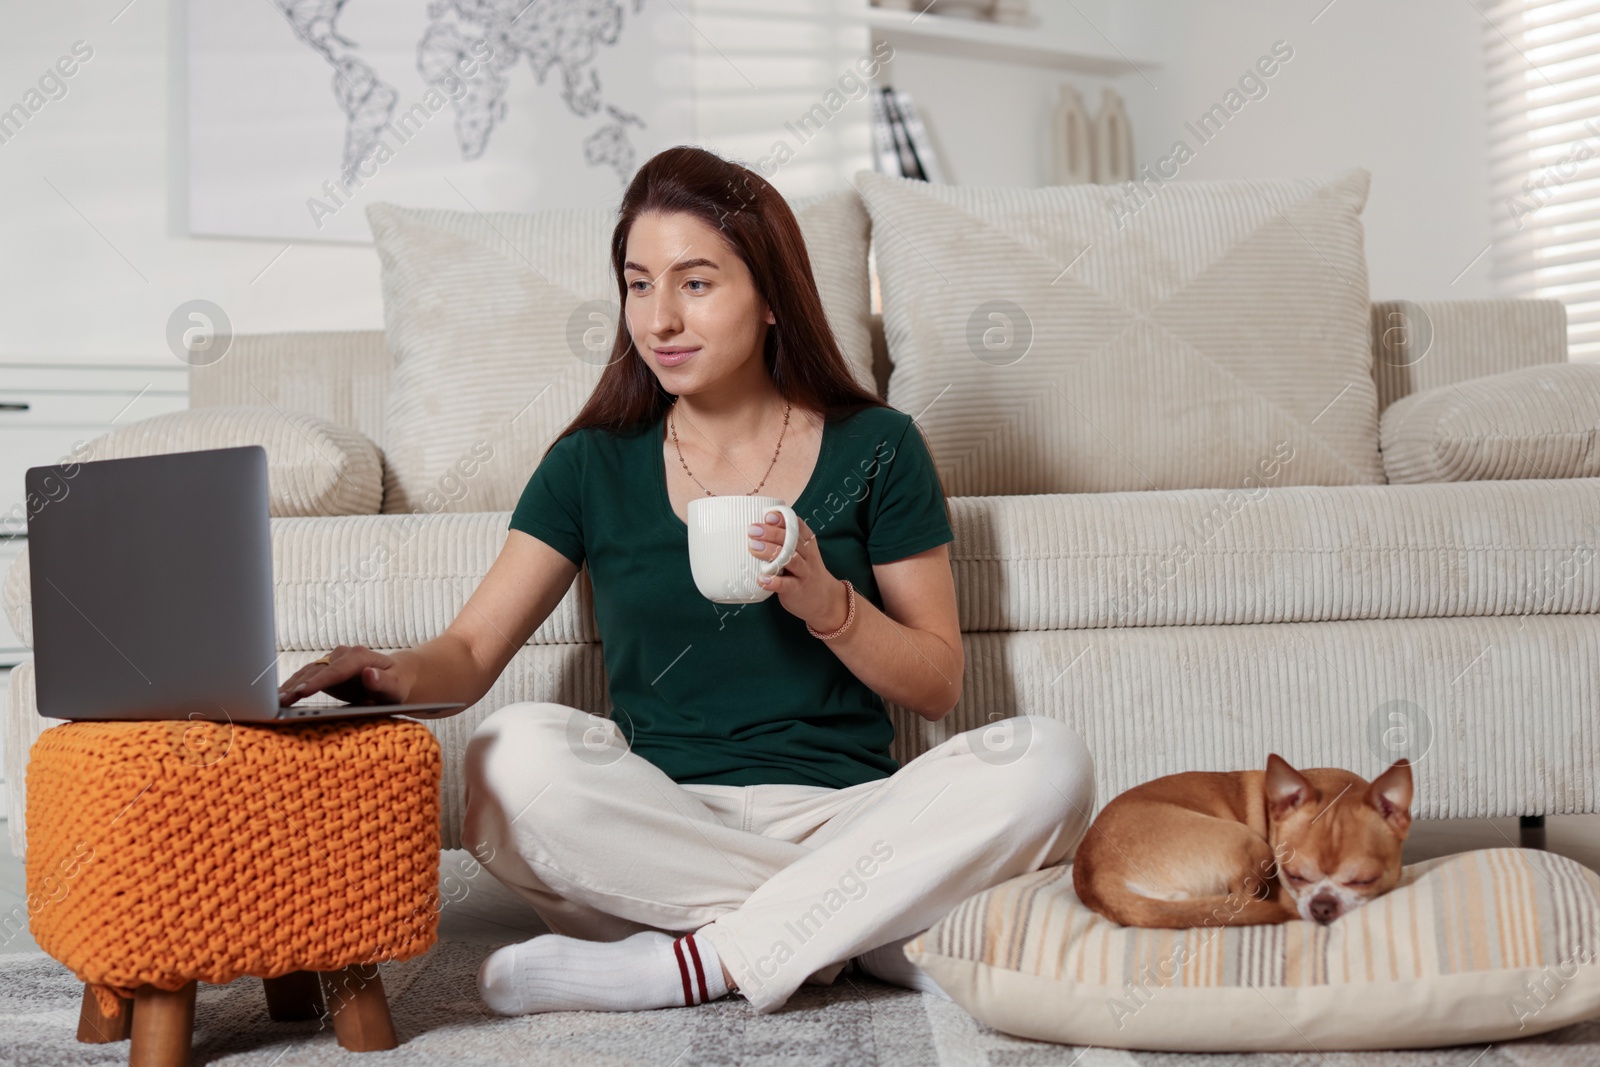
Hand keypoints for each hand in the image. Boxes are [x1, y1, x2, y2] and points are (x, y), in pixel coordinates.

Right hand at [278, 644, 410, 706]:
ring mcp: (331, 661)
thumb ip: (384, 682)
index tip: (302, 692)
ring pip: (307, 673)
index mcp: (360, 657)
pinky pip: (305, 678)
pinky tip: (278, 698)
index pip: (336, 670)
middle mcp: (342, 655)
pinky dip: (291, 687)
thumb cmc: (397, 684)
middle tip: (280, 701)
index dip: (319, 681)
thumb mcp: (397, 686)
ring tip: (273, 702)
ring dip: (290, 686)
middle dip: (298, 686)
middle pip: (317, 671)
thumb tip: (369, 675)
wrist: (394, 676)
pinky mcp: (323, 670)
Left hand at [747, 510, 847, 631]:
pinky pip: (786, 585)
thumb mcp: (802, 553)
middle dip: (772, 533)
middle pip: (792, 540)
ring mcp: (804, 573)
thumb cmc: (806, 572)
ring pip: (790, 559)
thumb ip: (787, 541)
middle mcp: (808, 556)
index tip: (767, 516)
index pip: (798, 526)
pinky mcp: (798, 590)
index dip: (783, 520)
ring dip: (771, 552)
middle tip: (753, 530)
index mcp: (808, 543)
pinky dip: (773, 582)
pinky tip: (761, 579)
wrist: (826, 600)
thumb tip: (759, 528)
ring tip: (753, 547)